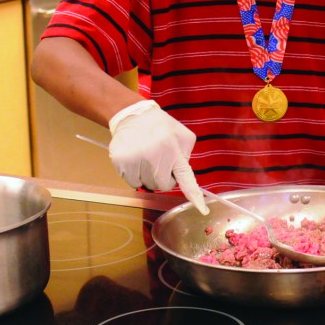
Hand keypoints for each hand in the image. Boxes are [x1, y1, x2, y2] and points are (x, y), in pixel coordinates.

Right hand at [108, 100, 206, 214]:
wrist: (133, 115)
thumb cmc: (161, 128)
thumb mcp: (182, 136)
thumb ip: (185, 156)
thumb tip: (181, 176)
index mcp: (174, 148)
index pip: (186, 177)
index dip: (194, 195)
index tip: (202, 209)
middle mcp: (155, 155)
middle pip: (163, 186)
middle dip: (163, 178)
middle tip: (159, 162)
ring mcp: (137, 159)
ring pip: (147, 185)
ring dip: (148, 176)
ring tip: (146, 157)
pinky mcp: (122, 162)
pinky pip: (133, 183)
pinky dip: (135, 176)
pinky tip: (136, 159)